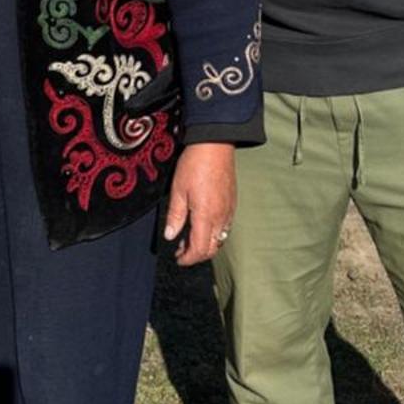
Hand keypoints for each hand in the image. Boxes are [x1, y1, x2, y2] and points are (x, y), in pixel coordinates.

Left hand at [163, 143, 236, 266]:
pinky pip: (225, 227)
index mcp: (206, 216)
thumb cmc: (194, 165)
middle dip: (196, 255)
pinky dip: (213, 234)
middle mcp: (221, 217)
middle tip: (181, 251)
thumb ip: (175, 216)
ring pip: (220, 239)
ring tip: (188, 238)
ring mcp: (229, 211)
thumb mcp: (178, 190)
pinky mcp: (232, 204)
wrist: (215, 144)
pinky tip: (202, 225)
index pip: (199, 249)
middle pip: (212, 248)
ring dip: (205, 245)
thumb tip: (171, 236)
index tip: (178, 258)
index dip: (188, 259)